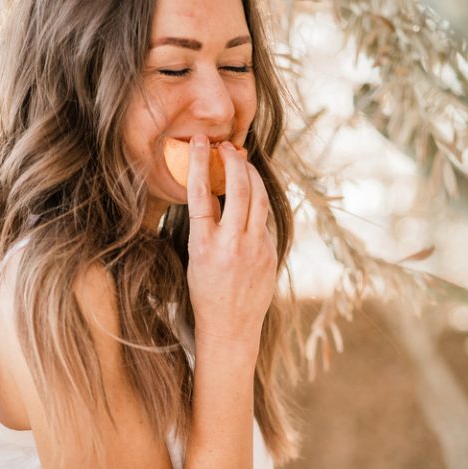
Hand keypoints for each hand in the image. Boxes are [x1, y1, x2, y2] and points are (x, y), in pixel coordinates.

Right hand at [186, 136, 277, 350]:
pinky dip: (256, 203)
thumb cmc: (206, 293)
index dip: (199, 163)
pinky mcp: (271, 254)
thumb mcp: (196, 258)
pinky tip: (250, 196)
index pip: (201, 195)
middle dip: (234, 161)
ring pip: (259, 199)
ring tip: (242, 163)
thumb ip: (206, 225)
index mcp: (205, 246)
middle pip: (239, 189)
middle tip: (227, 147)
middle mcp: (232, 246)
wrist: (231, 327)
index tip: (199, 141)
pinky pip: (265, 219)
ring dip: (251, 175)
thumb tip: (213, 190)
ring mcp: (256, 250)